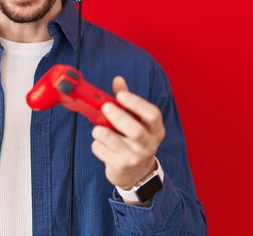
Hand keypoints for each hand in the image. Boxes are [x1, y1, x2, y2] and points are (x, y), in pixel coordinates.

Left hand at [90, 76, 165, 193]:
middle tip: (105, 107)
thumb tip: (118, 79)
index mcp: (155, 129)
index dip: (136, 103)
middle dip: (118, 117)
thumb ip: (126, 101)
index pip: (153, 115)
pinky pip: (102, 151)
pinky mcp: (121, 166)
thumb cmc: (133, 139)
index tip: (120, 95)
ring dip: (101, 131)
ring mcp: (135, 157)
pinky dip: (97, 144)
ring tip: (98, 128)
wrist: (136, 173)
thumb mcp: (135, 121)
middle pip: (135, 130)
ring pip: (114, 141)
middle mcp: (149, 144)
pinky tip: (101, 144)